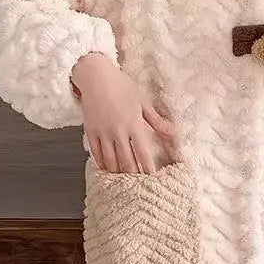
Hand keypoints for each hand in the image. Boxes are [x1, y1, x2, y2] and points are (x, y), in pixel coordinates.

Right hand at [70, 52, 174, 173]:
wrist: (95, 76)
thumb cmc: (122, 86)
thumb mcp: (142, 102)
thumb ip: (157, 121)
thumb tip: (173, 133)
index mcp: (134, 124)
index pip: (143, 153)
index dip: (148, 169)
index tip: (153, 180)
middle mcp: (118, 131)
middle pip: (127, 161)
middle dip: (134, 175)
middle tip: (139, 187)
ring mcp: (103, 133)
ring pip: (111, 160)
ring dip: (118, 173)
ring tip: (123, 183)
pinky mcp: (90, 131)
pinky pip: (96, 153)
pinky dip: (102, 164)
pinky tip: (107, 171)